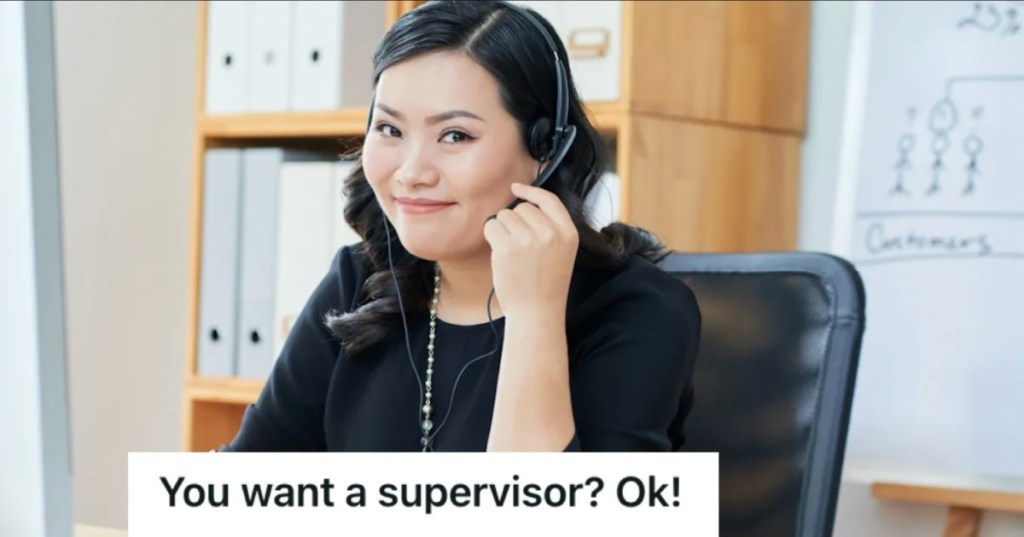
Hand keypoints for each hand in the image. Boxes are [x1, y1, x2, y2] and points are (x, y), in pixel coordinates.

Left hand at [482, 182, 578, 319]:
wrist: (536, 311)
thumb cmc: (545, 284)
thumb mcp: (561, 251)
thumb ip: (550, 227)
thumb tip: (523, 201)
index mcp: (568, 232)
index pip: (549, 199)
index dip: (531, 191)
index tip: (517, 188)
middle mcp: (550, 233)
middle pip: (522, 208)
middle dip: (515, 221)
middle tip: (519, 246)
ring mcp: (529, 239)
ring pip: (504, 215)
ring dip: (502, 229)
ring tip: (512, 253)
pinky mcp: (507, 247)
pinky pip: (491, 226)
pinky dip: (490, 236)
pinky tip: (500, 253)